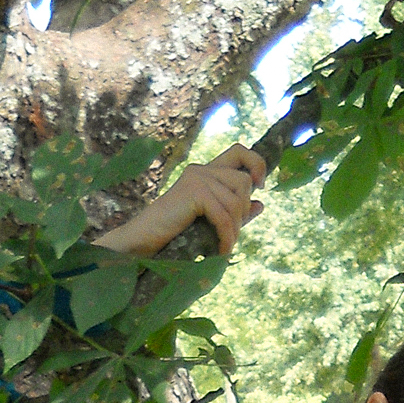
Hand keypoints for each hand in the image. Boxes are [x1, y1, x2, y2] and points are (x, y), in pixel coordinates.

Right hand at [97, 145, 266, 257]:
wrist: (142, 242)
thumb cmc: (173, 236)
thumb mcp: (210, 222)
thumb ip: (235, 212)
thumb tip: (261, 203)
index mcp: (206, 172)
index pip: (240, 151)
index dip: (257, 163)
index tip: (260, 186)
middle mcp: (202, 169)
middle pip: (244, 181)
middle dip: (243, 212)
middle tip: (230, 234)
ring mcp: (196, 178)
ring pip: (236, 200)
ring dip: (235, 229)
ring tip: (223, 246)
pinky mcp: (193, 192)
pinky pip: (224, 215)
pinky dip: (226, 237)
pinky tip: (220, 251)